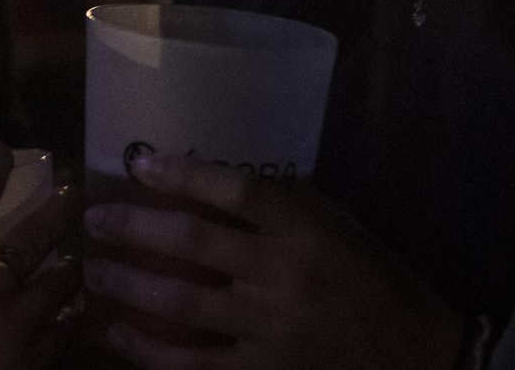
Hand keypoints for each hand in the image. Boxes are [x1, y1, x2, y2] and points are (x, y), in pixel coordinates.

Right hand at [0, 141, 79, 369]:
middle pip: (36, 235)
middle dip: (57, 209)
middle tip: (72, 194)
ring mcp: (17, 330)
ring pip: (62, 285)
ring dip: (69, 269)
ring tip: (75, 261)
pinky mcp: (36, 368)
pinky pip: (66, 335)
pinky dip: (71, 323)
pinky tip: (72, 321)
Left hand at [82, 153, 462, 369]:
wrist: (421, 356)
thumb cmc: (373, 281)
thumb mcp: (336, 228)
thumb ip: (279, 206)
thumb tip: (203, 178)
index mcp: (307, 229)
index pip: (235, 189)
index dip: (182, 173)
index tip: (137, 164)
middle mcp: (287, 275)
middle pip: (193, 241)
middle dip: (133, 227)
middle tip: (93, 219)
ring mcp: (274, 329)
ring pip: (182, 303)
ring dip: (128, 284)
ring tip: (93, 271)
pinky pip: (194, 364)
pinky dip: (149, 350)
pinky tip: (118, 334)